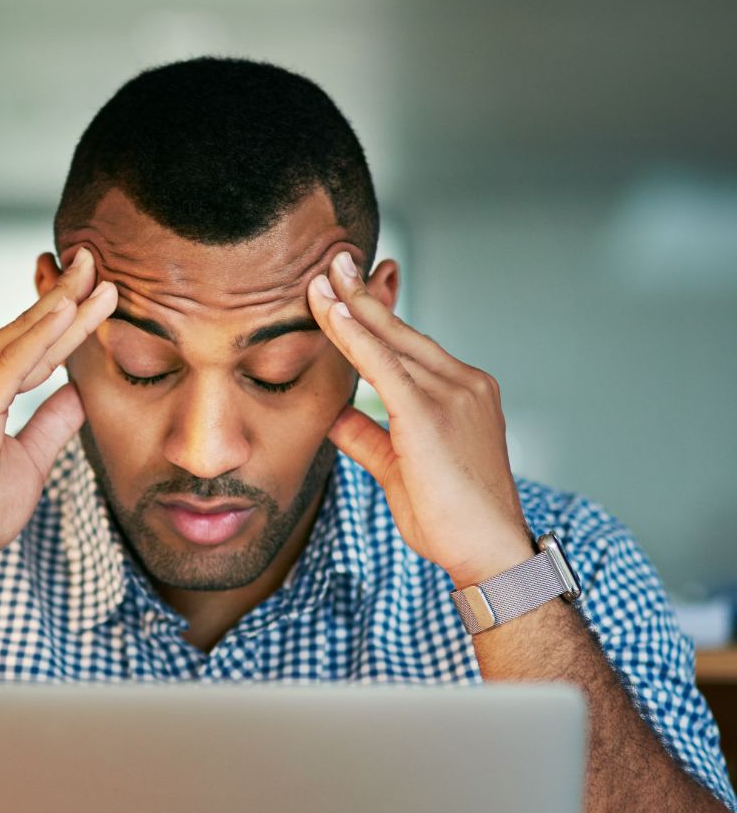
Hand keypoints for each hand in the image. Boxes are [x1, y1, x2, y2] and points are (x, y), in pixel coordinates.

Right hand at [0, 246, 117, 584]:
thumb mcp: (29, 461)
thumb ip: (51, 423)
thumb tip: (78, 393)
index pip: (26, 347)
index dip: (61, 320)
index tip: (92, 292)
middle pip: (23, 332)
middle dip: (63, 297)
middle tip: (94, 261)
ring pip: (21, 341)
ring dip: (62, 308)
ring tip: (96, 276)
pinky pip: (11, 365)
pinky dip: (40, 337)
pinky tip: (67, 312)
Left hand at [308, 251, 533, 588]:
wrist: (488, 552)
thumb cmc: (450, 518)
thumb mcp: (398, 468)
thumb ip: (366, 436)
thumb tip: (333, 415)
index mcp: (462, 393)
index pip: (409, 346)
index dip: (377, 316)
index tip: (350, 288)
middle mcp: (463, 384)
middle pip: (401, 331)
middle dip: (363, 294)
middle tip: (333, 260)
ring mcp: (452, 395)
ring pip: (391, 342)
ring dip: (352, 307)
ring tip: (323, 275)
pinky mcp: (431, 415)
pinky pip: (384, 367)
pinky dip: (356, 338)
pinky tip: (333, 313)